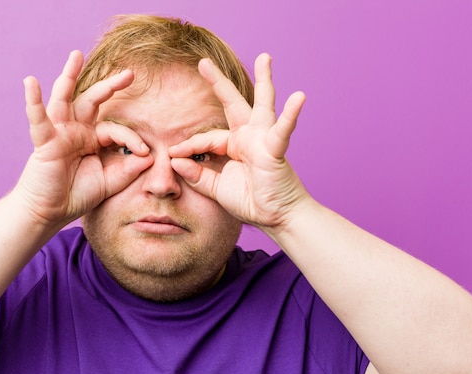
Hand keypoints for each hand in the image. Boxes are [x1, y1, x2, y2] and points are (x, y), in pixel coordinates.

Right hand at [15, 50, 151, 227]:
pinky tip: (31, 82)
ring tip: (76, 55)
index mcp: (92, 138)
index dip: (131, 139)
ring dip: (69, 76)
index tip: (144, 152)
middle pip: (93, 101)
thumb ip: (129, 169)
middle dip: (110, 86)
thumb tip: (151, 156)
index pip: (115, 129)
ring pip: (65, 99)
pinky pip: (38, 119)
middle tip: (130, 73)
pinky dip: (33, 101)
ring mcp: (59, 133)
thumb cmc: (77, 194)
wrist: (51, 212)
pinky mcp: (44, 142)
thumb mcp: (110, 181)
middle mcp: (76, 130)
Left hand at [169, 53, 307, 230]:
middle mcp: (249, 137)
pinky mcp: (275, 149)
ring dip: (264, 81)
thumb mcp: (216, 188)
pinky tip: (299, 97)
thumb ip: (196, 175)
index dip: (189, 146)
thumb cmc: (250, 200)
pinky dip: (290, 115)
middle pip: (232, 104)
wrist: (276, 217)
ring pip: (262, 104)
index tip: (172, 153)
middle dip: (218, 83)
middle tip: (203, 62)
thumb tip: (175, 160)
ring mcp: (263, 140)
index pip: (207, 138)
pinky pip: (282, 130)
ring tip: (264, 58)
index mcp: (234, 145)